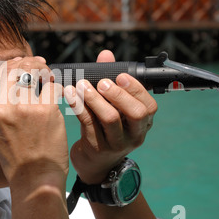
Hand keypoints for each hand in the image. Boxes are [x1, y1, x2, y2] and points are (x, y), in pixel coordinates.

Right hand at [0, 56, 67, 187]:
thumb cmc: (18, 156)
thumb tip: (12, 74)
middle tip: (39, 65)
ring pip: (32, 72)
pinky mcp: (44, 110)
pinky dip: (56, 85)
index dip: (9, 66)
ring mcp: (22, 108)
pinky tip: (57, 91)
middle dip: (27, 63)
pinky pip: (52, 86)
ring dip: (43, 70)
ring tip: (48, 75)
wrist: (34, 179)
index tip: (21, 63)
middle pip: (12, 70)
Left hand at [64, 50, 157, 184]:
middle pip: (136, 113)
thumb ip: (110, 79)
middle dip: (118, 94)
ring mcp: (117, 144)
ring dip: (94, 99)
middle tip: (101, 82)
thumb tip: (106, 55)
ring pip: (110, 119)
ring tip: (81, 86)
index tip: (120, 76)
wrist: (94, 163)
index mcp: (143, 123)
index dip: (136, 89)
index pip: (149, 106)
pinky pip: (89, 125)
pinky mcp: (97, 149)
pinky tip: (70, 95)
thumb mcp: (112, 107)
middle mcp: (134, 135)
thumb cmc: (104, 127)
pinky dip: (79, 107)